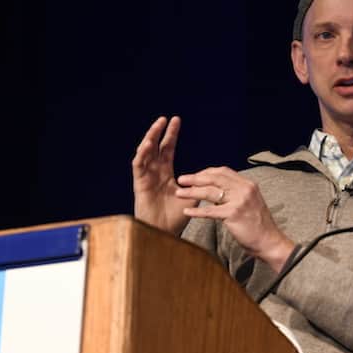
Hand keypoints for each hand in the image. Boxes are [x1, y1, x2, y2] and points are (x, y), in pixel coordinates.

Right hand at [132, 116, 195, 235]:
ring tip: (156, 127)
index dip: (171, 135)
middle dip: (160, 132)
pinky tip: (147, 145)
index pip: (168, 149)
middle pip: (155, 147)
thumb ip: (200, 185)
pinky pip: (138, 166)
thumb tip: (214, 176)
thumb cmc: (176, 218)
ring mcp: (146, 178)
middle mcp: (154, 173)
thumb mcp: (192, 197)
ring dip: (149, 139)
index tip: (176, 121)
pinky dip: (142, 154)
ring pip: (144, 153)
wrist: (164, 234)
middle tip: (165, 118)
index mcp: (166, 174)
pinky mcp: (139, 185)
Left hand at [176, 167, 294, 272]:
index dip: (206, 172)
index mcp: (248, 184)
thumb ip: (235, 194)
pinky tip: (187, 211)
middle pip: (215, 178)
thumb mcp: (249, 202)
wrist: (269, 241)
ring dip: (192, 192)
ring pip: (210, 192)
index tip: (194, 176)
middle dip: (195, 178)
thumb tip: (215, 190)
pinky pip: (210, 211)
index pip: (223, 172)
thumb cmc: (257, 225)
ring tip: (179, 193)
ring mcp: (239, 201)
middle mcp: (244, 189)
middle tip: (181, 180)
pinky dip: (197, 211)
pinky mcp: (234, 214)